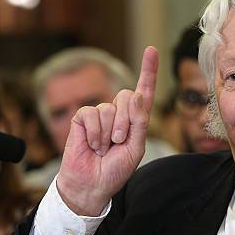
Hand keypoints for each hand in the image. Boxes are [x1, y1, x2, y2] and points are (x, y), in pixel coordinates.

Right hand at [56, 47, 158, 215]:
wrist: (91, 184)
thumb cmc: (115, 169)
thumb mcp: (135, 148)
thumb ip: (139, 122)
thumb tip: (135, 93)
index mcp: (136, 120)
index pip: (144, 92)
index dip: (148, 71)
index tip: (151, 50)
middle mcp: (119, 114)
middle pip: (127, 95)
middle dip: (126, 121)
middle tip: (119, 142)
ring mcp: (100, 115)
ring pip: (109, 107)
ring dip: (109, 132)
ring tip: (104, 148)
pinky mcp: (82, 119)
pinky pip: (91, 113)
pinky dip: (95, 132)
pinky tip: (93, 145)